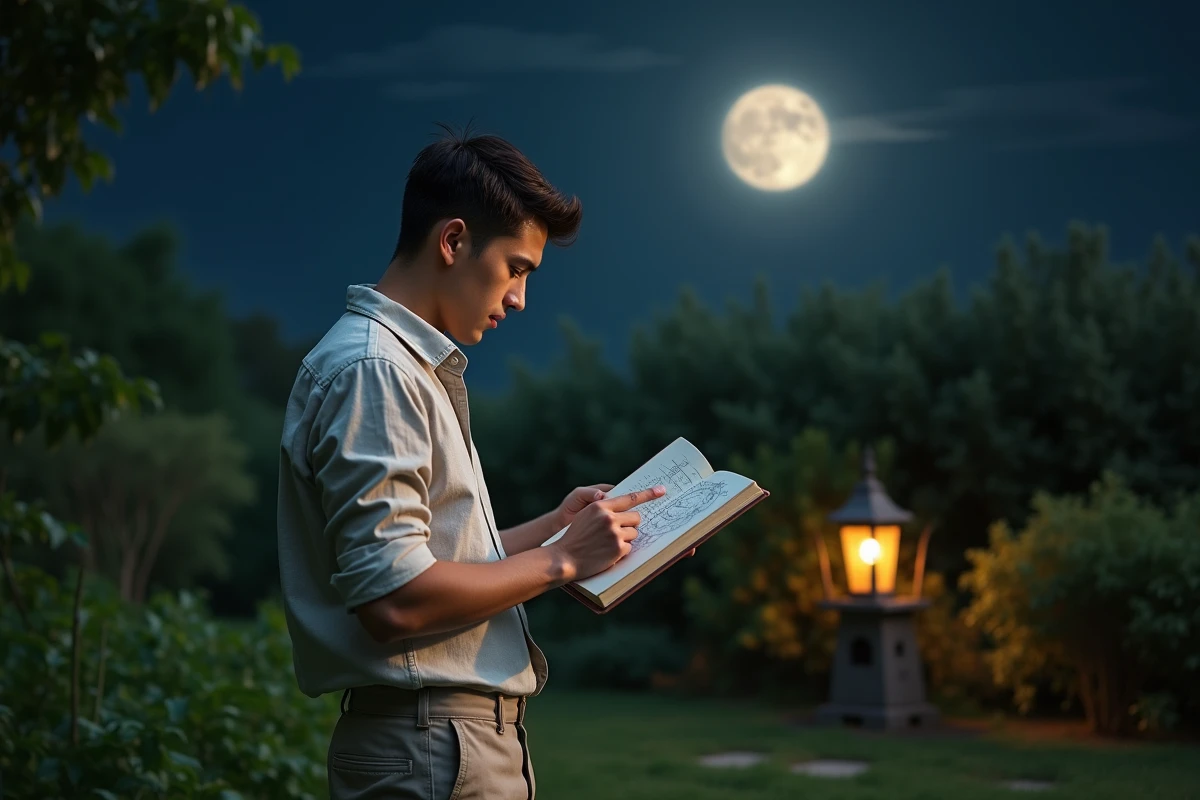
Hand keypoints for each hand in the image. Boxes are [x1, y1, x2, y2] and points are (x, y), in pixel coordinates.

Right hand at [550, 485, 665, 581]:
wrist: (564, 557)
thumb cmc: (574, 537)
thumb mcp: (585, 515)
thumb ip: (603, 509)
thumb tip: (623, 509)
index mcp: (600, 506)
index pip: (629, 498)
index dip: (648, 494)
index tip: (661, 490)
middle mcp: (609, 517)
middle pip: (636, 517)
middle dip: (631, 524)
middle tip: (619, 531)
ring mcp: (614, 533)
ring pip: (634, 533)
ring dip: (625, 538)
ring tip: (608, 544)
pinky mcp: (618, 548)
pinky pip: (630, 548)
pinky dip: (622, 552)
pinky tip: (607, 553)